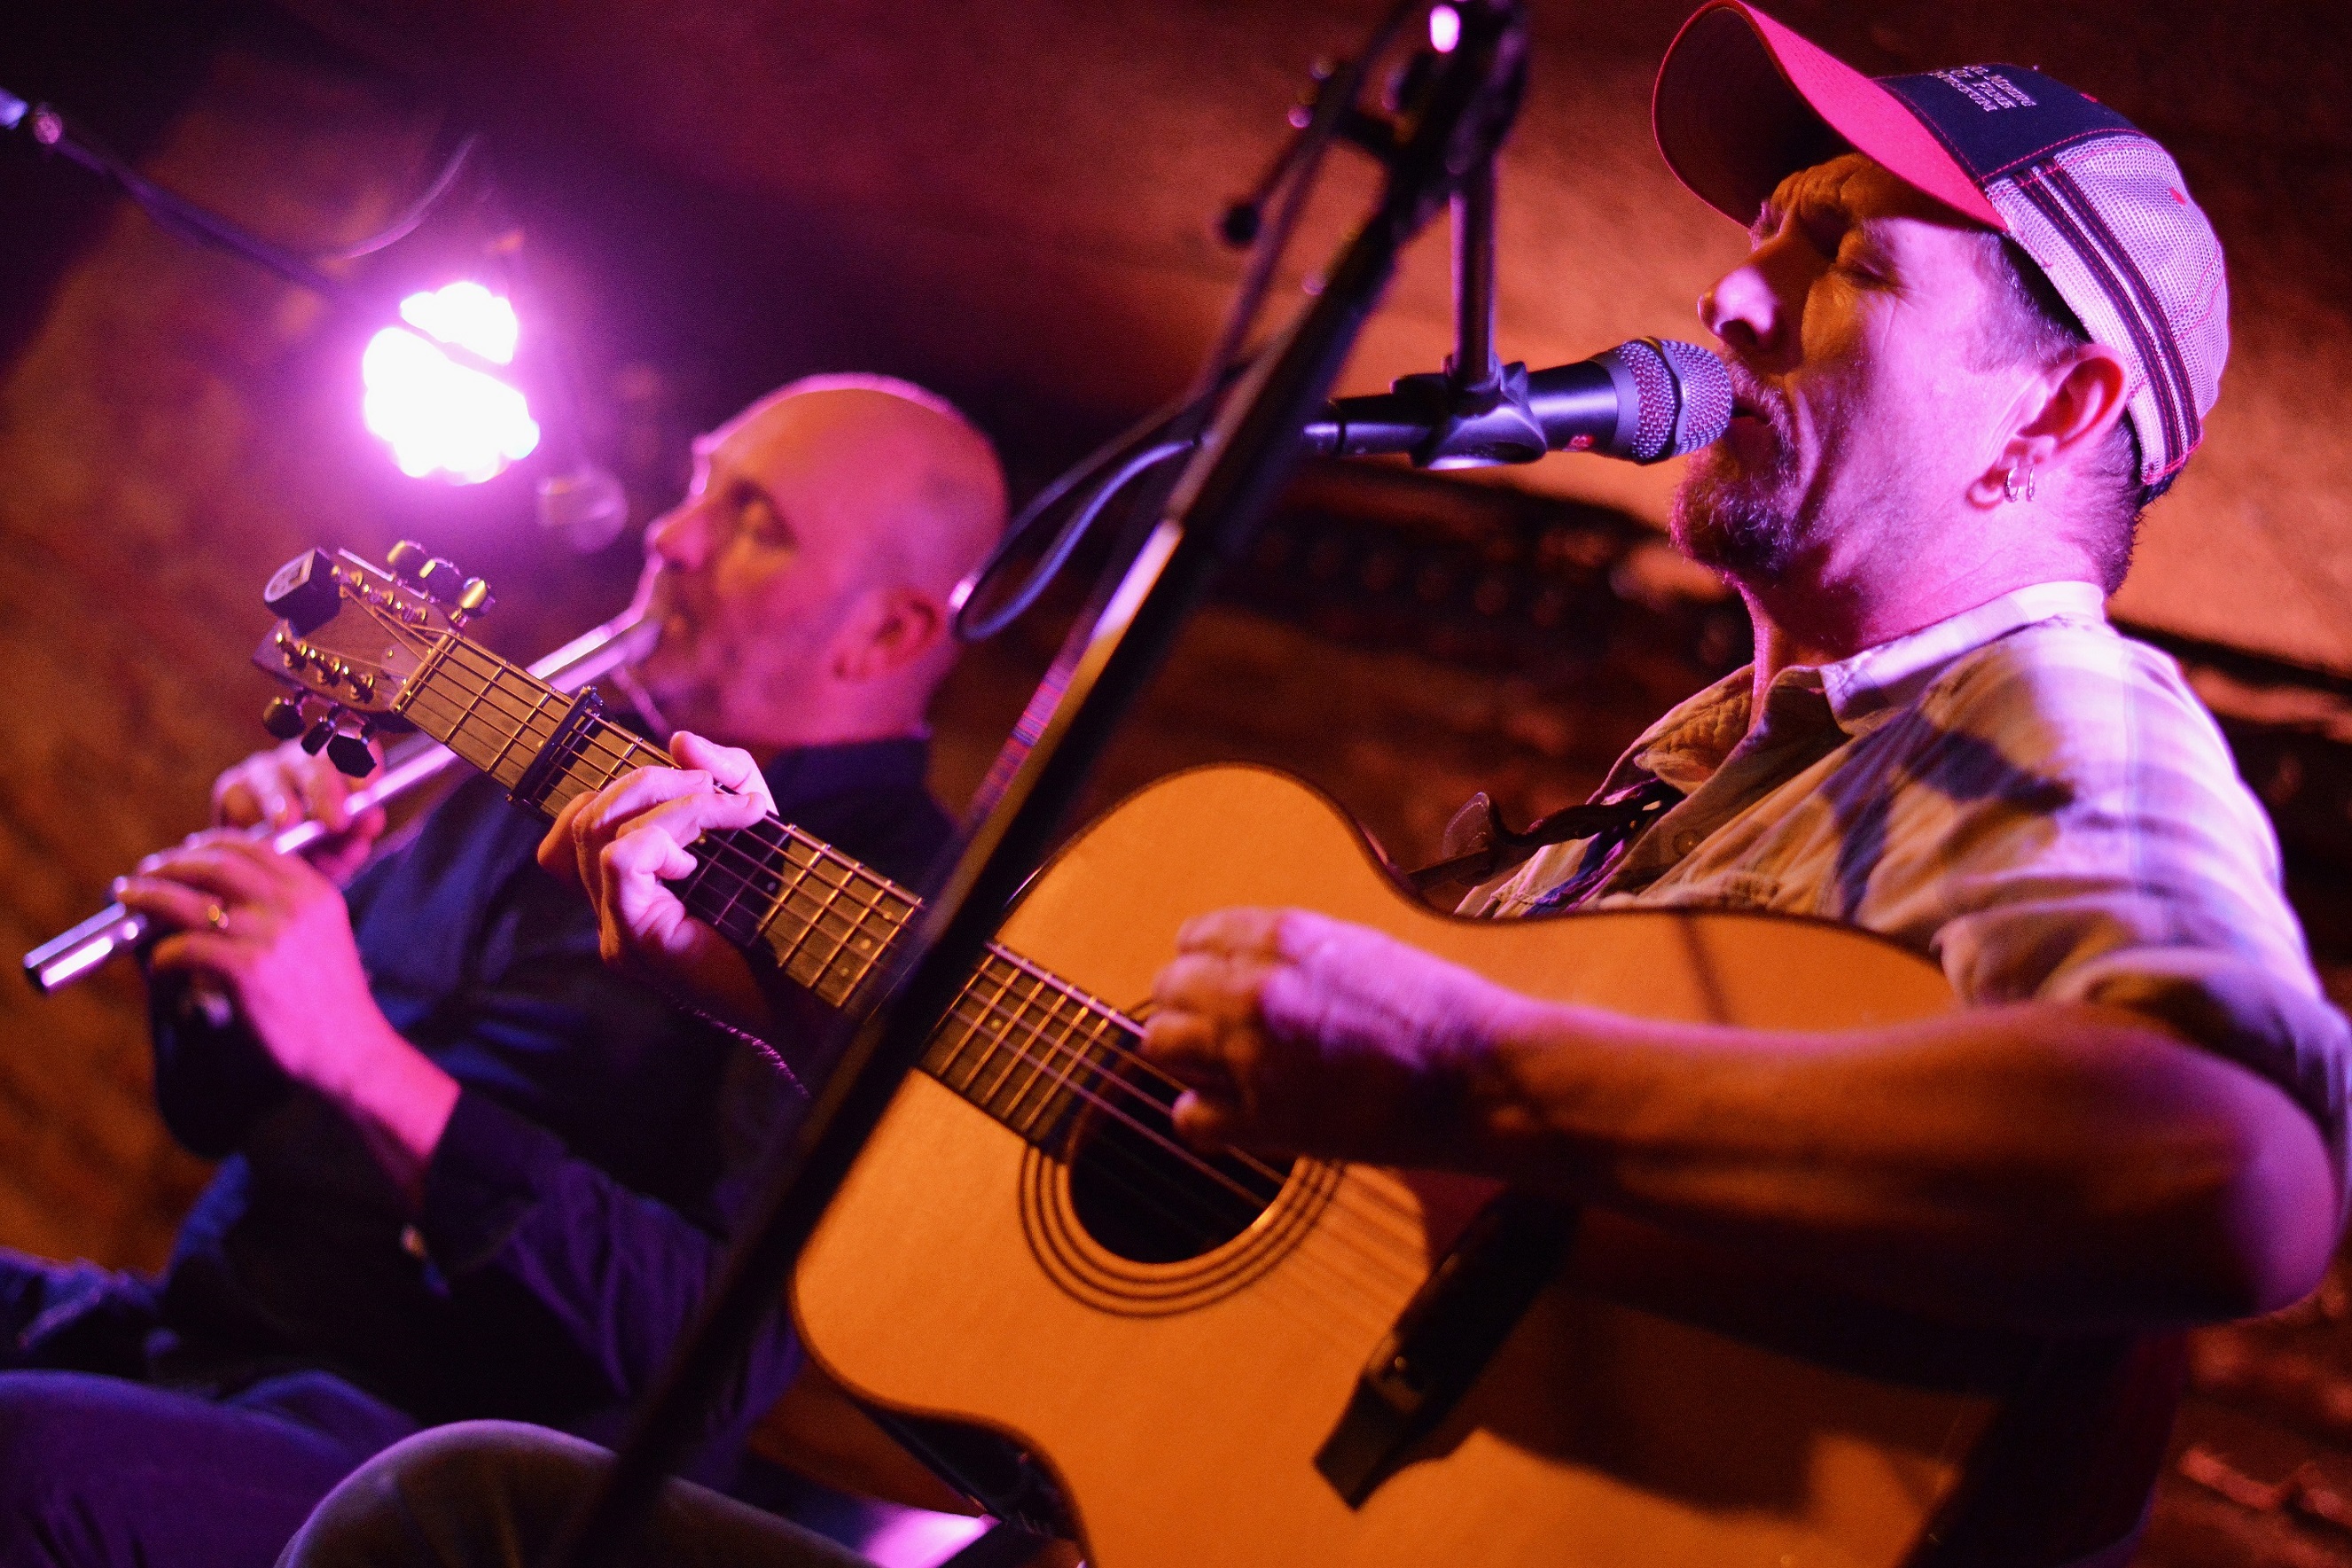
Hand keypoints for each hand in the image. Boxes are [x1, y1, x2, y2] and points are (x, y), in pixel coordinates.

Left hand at [116, 832, 455, 1196]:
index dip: (208, 846)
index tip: (183, 855)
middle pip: (216, 863)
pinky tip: (159, 966)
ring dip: (149, 897)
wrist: (350, 1051)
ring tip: (128, 900)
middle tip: (142, 876)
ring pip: (189, 900)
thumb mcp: (318, 938)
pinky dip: (162, 954)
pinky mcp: (246, 969)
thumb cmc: (328, 1001)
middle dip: (170, 864)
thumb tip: (213, 895)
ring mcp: (270, 935)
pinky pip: (184, 947)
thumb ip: (280, 910)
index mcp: (314, 891)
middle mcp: (294, 905)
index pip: (252, 847)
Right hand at [211, 740, 386, 884]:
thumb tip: (370, 821)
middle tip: (335, 822)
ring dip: (280, 798)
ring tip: (288, 824)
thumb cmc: (316, 859)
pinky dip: (247, 812)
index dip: (362, 763)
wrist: (272, 885)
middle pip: (313, 759)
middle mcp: (301, 761)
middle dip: (325, 789)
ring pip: (270, 773)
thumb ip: (357, 838)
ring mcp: (263, 771)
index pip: (355, 748)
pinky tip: (256, 834)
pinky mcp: (231, 788)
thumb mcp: (342, 855)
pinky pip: (236, 793)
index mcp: (339, 766)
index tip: (368, 791)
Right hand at [537, 732, 776, 1032]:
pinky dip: (666, 833)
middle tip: (715, 792)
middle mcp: (610, 910)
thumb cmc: (784, 912)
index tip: (699, 789)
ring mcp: (614, 929)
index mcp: (629, 888)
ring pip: (598, 830)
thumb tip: (680, 740)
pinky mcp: (633, 939)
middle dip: (648, 781)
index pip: (575, 824)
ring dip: (668, 802)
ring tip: (724, 812)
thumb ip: (727, 776)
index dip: (624, 787)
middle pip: (584, 816)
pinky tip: (699, 860)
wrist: (806, 986)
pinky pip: (619, 860)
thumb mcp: (760, 826)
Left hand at [1141, 907, 1522, 1163]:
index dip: (1205, 965)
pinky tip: (1242, 1115)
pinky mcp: (1262, 1120)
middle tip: (1226, 1034)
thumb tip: (1231, 967)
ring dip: (1189, 1059)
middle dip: (1190, 1011)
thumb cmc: (1436, 1012)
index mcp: (1284, 935)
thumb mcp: (1357, 947)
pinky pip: (1188, 1117)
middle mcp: (1255, 989)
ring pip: (1159, 1046)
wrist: (1480, 1078)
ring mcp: (1252, 1055)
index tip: (1222, 986)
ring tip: (1228, 1071)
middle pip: (1166, 990)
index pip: (1192, 937)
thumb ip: (1286, 953)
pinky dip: (1208, 1119)